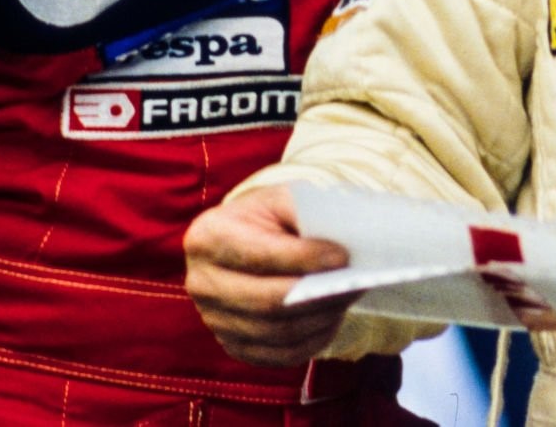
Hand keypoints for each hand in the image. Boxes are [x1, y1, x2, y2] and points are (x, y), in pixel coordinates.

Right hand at [184, 184, 363, 365]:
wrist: (242, 241)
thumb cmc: (266, 218)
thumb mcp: (280, 199)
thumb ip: (304, 213)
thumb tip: (340, 246)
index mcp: (208, 237)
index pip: (260, 255)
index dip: (305, 259)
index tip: (343, 257)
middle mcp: (201, 283)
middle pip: (269, 302)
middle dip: (318, 295)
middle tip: (354, 283)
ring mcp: (213, 320)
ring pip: (278, 332)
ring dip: (321, 319)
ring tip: (348, 299)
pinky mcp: (233, 345)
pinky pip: (279, 355)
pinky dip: (312, 341)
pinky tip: (331, 320)